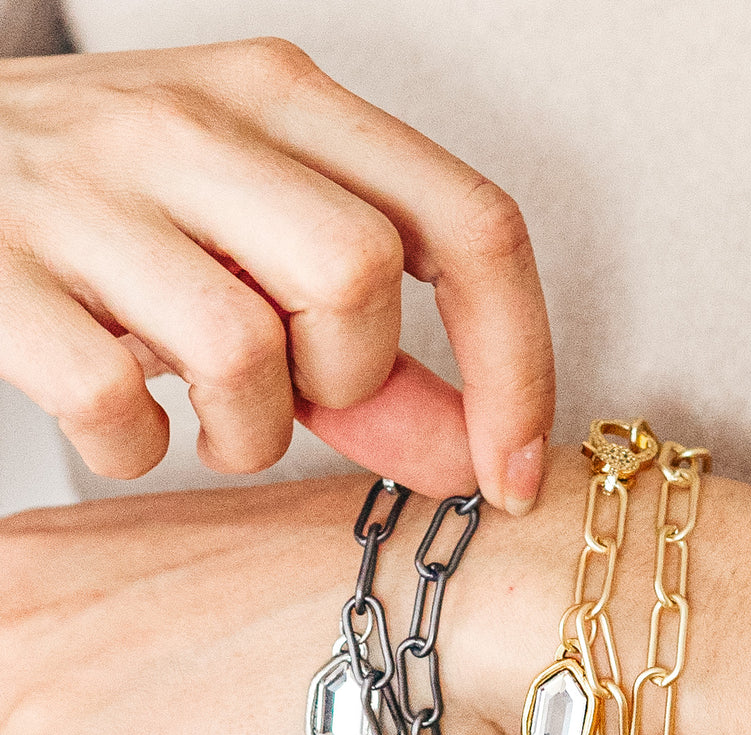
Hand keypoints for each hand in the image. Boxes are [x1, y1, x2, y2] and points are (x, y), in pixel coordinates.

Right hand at [0, 39, 553, 509]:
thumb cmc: (125, 210)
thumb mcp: (263, 257)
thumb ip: (373, 359)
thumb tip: (469, 457)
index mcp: (287, 100)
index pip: (471, 224)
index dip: (515, 364)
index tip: (509, 470)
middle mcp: (195, 121)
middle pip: (361, 274)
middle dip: (349, 376)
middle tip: (295, 392)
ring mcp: (88, 185)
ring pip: (246, 346)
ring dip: (248, 432)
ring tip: (212, 421)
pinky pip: (112, 400)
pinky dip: (137, 448)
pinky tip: (130, 424)